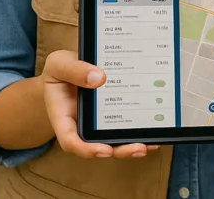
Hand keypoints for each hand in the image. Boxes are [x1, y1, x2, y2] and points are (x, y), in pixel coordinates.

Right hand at [41, 50, 158, 158]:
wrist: (71, 65)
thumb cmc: (61, 68)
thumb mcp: (59, 64)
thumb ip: (74, 70)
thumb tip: (100, 78)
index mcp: (64, 117)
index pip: (71, 140)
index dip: (87, 149)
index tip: (105, 150)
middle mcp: (83, 124)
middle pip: (98, 145)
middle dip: (119, 150)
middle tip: (138, 148)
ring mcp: (99, 120)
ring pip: (114, 139)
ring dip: (131, 144)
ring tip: (149, 144)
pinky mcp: (113, 112)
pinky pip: (124, 124)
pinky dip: (138, 130)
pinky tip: (154, 130)